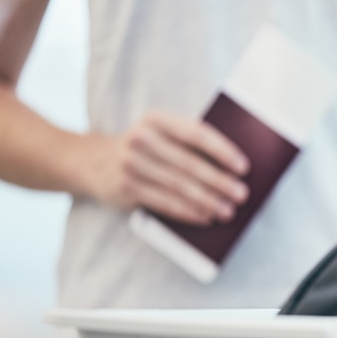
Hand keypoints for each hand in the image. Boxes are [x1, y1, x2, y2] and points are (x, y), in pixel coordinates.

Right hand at [84, 112, 249, 225]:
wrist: (91, 160)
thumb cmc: (145, 147)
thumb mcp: (160, 134)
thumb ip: (189, 143)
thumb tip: (232, 167)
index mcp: (157, 120)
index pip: (196, 133)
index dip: (222, 150)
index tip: (244, 167)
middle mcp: (141, 139)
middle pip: (189, 163)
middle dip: (219, 181)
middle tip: (241, 194)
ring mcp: (131, 164)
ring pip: (178, 186)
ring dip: (207, 201)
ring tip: (228, 211)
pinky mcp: (125, 188)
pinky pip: (163, 202)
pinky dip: (187, 211)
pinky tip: (205, 217)